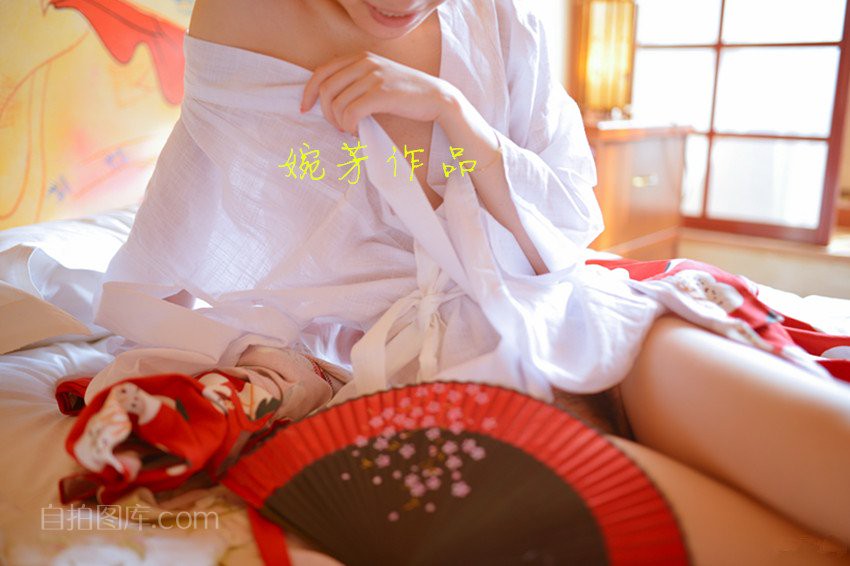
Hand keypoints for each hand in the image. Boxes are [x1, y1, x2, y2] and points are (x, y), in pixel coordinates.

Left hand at [300, 51, 457, 134]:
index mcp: (361, 57)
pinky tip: (357, 131)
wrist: (436, 97)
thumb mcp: (378, 77)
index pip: (322, 72)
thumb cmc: (406, 93)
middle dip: (326, 113)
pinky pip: (351, 113)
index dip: (309, 92)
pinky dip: (350, 126)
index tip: (306, 108)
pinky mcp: (381, 93)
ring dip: (340, 122)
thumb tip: (330, 101)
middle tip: (337, 126)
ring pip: (338, 104)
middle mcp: (365, 63)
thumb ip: (356, 80)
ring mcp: (373, 77)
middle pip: (326, 89)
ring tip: (351, 129)